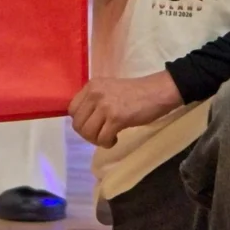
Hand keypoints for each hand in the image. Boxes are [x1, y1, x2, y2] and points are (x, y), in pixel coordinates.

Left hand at [70, 72, 184, 147]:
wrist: (157, 92)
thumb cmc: (135, 93)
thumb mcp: (108, 90)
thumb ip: (94, 101)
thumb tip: (82, 121)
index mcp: (91, 86)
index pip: (72, 110)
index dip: (81, 122)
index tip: (93, 125)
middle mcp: (95, 94)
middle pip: (78, 123)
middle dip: (87, 135)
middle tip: (100, 135)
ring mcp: (105, 106)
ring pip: (88, 133)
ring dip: (97, 140)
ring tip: (108, 137)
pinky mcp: (116, 118)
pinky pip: (102, 138)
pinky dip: (107, 143)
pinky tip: (115, 139)